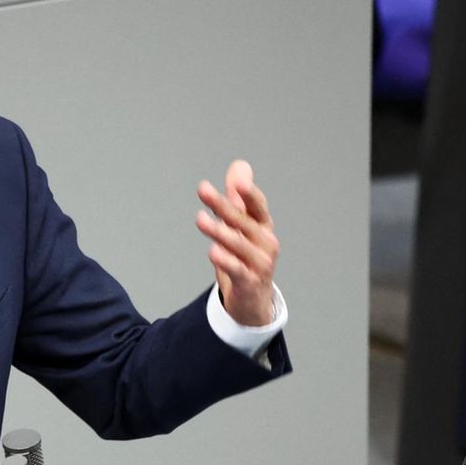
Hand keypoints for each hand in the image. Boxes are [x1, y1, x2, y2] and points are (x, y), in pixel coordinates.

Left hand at [195, 159, 278, 326]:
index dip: (248, 194)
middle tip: (203, 189)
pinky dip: (225, 260)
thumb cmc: (245, 257)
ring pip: (237, 244)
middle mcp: (265, 242)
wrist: (253, 299)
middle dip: (223, 205)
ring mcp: (260, 263)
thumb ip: (238, 198)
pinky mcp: (249, 282)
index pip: (257, 206)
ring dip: (219, 231)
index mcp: (263, 226)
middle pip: (243, 221)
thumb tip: (240, 165)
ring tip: (200, 219)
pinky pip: (236, 269)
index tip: (236, 182)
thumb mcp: (241, 227)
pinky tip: (212, 251)